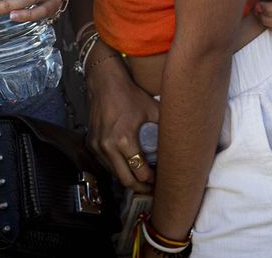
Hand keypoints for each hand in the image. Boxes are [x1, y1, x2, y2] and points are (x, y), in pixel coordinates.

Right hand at [86, 55, 158, 193]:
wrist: (105, 84)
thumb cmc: (130, 96)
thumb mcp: (153, 110)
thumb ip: (165, 128)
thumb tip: (180, 143)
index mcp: (125, 140)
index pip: (140, 172)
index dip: (152, 180)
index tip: (159, 179)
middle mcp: (108, 146)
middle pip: (126, 180)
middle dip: (141, 187)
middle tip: (152, 187)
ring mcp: (98, 147)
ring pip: (114, 174)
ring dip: (128, 178)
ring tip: (141, 177)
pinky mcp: (91, 144)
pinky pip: (105, 165)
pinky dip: (117, 168)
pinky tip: (127, 165)